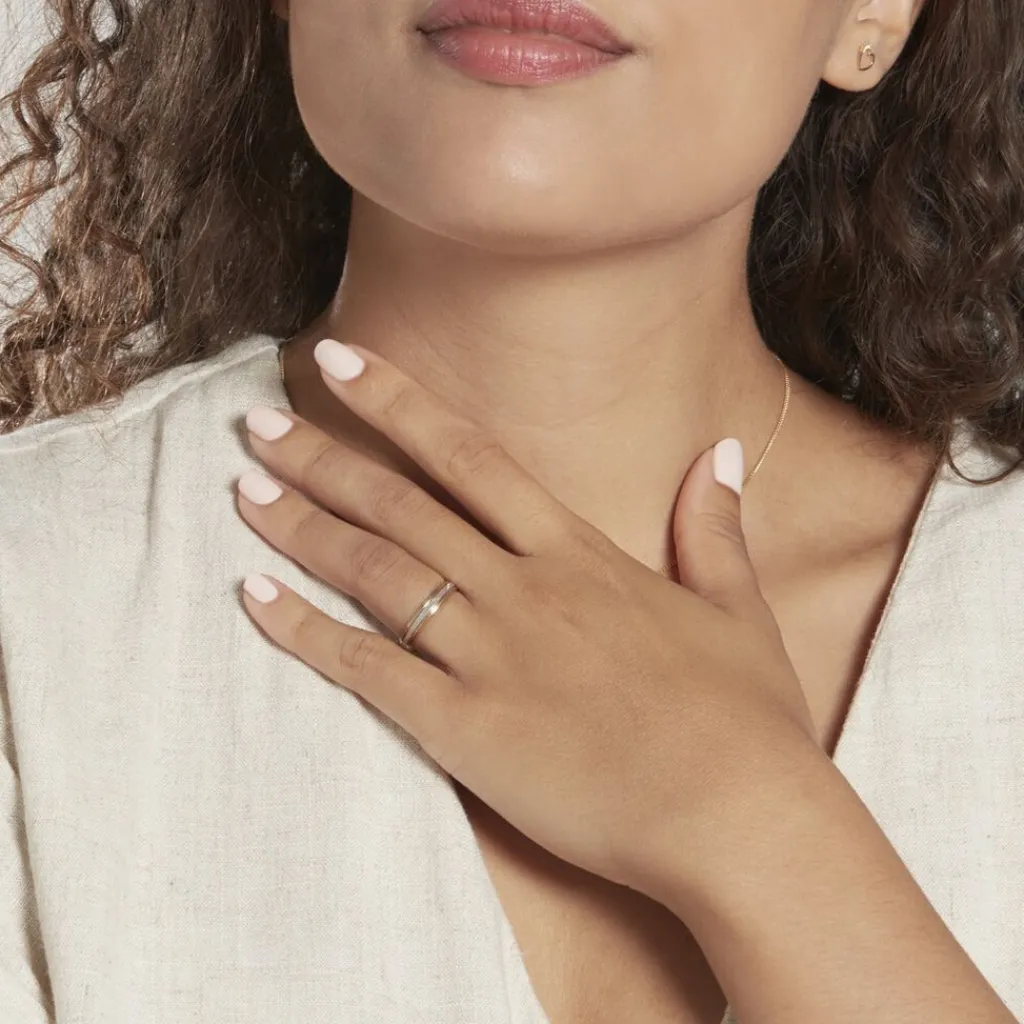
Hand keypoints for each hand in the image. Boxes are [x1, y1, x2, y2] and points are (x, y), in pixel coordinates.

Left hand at [235, 339, 819, 894]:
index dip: (398, 403)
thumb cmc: (746, 719)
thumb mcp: (737, 609)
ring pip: (376, 573)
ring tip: (243, 492)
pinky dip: (306, 635)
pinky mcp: (466, 731)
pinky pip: (369, 672)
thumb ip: (715, 527)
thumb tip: (723, 453)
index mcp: (579, 554)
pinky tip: (255, 601)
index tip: (340, 361)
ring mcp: (489, 657)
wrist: (739, 816)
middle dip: (324, 458)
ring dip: (302, 529)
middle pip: (402, 505)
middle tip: (258, 423)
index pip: (471, 456)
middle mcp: (522, 589)